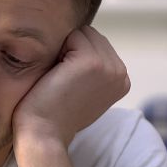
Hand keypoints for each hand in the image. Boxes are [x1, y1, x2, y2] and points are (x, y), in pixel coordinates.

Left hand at [13, 26, 129, 146]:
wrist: (44, 133)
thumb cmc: (55, 114)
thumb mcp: (85, 91)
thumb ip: (93, 70)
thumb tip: (82, 40)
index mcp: (122, 80)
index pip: (99, 45)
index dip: (77, 58)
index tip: (70, 85)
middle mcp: (121, 73)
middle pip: (92, 36)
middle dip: (72, 50)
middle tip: (62, 81)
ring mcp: (109, 66)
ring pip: (82, 33)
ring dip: (65, 49)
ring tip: (60, 77)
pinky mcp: (92, 61)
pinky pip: (71, 35)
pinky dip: (58, 50)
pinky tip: (56, 75)